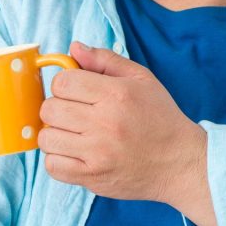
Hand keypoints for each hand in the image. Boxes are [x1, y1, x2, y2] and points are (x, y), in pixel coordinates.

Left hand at [38, 42, 219, 225]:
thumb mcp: (141, 80)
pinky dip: (57, 160)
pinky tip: (74, 154)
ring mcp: (97, 153)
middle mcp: (105, 123)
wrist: (180, 163)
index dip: (63, 85)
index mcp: (116, 94)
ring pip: (46, 139)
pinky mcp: (92, 177)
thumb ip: (105, 61)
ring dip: (54, 136)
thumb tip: (73, 48)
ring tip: (73, 136)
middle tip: (73, 115)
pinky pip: (52, 166)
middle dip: (56, 110)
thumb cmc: (159, 118)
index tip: (74, 93)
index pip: (62, 82)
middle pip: (49, 110)